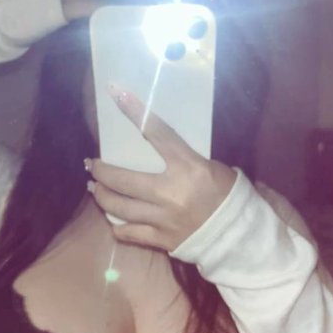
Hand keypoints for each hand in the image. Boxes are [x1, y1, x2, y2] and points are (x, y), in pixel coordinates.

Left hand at [84, 88, 236, 251]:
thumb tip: (157, 148)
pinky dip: (117, 225)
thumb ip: (182, 158)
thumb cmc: (226, 194)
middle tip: (93, 164)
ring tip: (95, 187)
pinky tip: (113, 218)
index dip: (134, 111)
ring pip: (118, 207)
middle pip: (122, 179)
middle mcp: (170, 192)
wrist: (239, 234)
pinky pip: (128, 232)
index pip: (156, 132)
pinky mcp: (161, 239)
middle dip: (101, 170)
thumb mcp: (211, 166)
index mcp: (187, 167)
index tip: (116, 94)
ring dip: (102, 195)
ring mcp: (163, 218)